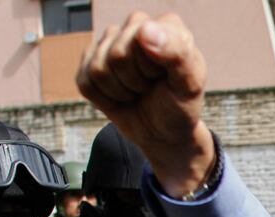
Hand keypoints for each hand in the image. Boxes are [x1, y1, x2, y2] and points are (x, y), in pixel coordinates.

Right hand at [76, 11, 213, 196]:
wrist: (164, 133)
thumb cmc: (180, 106)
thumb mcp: (189, 85)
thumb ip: (177, 53)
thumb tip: (145, 30)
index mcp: (167, 25)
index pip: (140, 38)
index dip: (150, 68)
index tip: (166, 77)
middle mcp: (137, 26)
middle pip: (117, 55)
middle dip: (135, 82)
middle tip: (151, 88)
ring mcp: (111, 42)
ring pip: (98, 69)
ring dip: (120, 92)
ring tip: (138, 92)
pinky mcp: (90, 62)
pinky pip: (85, 83)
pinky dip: (104, 100)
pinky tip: (121, 97)